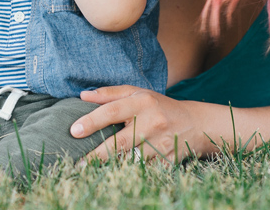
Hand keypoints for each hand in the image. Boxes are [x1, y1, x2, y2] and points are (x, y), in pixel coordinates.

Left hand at [70, 86, 195, 162]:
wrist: (195, 124)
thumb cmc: (159, 106)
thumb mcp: (137, 93)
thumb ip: (110, 94)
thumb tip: (83, 96)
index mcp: (142, 103)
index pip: (112, 111)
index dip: (92, 121)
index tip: (74, 131)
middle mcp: (152, 122)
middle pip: (120, 142)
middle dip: (97, 154)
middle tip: (78, 162)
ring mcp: (161, 144)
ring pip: (131, 160)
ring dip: (112, 166)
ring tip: (93, 170)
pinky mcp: (168, 161)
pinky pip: (145, 171)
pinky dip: (130, 173)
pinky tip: (116, 176)